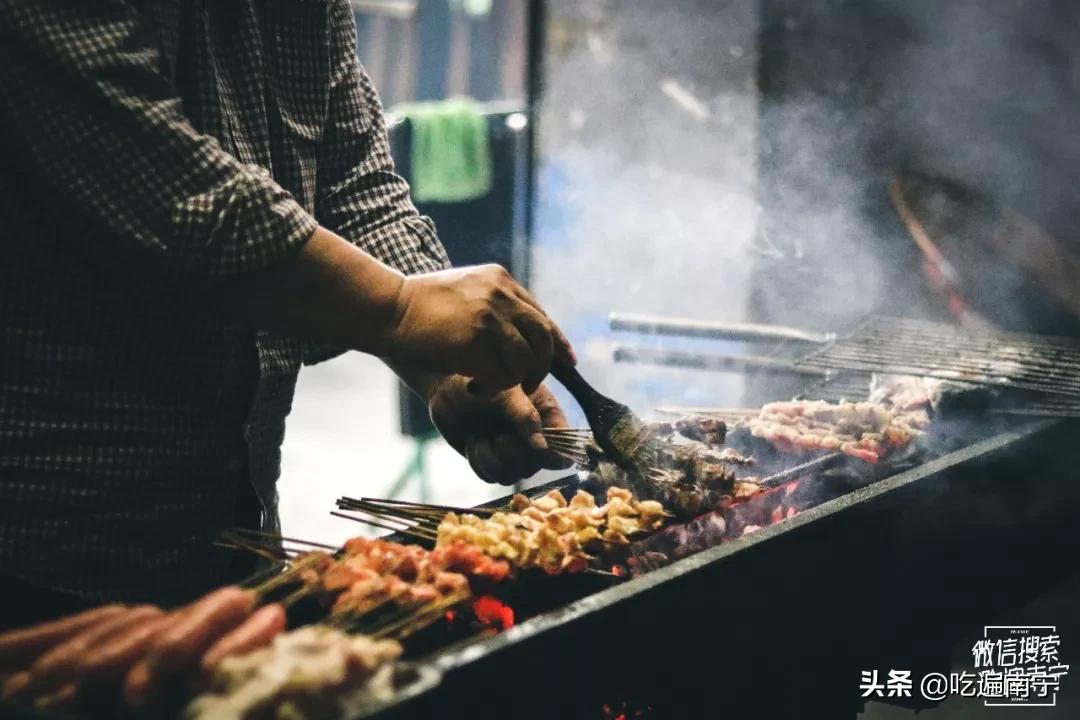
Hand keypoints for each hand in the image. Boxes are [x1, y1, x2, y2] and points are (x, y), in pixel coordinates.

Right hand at [387, 265, 574, 393]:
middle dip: (542, 367)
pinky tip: (474, 387)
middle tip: (530, 385)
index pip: (542, 316)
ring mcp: (490, 317)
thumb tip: (520, 333)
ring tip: (490, 385)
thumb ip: (493, 303)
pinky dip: (494, 388)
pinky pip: (503, 375)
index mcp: (501, 281)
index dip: (558, 343)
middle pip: (543, 338)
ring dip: (514, 381)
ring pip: (526, 360)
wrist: (388, 309)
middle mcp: (501, 296)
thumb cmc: (419, 306)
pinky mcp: (476, 342)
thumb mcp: (464, 290)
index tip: (568, 361)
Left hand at [428, 376, 571, 484]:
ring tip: (481, 437)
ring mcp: (512, 452)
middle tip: (498, 435)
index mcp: (547, 417)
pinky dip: (480, 463)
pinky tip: (474, 442)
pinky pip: (491, 478)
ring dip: (492, 459)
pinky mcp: (491, 461)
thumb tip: (543, 448)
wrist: (447, 386)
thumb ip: (526, 417)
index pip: (563, 446)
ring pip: (512, 476)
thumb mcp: (507, 392)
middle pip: (535, 465)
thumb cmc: (481, 379)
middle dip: (513, 453)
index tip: (535, 449)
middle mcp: (533, 438)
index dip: (554, 455)